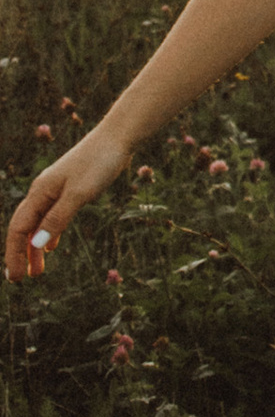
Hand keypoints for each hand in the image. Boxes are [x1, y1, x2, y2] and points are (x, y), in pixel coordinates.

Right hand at [6, 126, 130, 279]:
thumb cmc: (99, 163)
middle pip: (24, 228)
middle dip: (20, 255)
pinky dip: (49, 234)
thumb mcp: (79, 194)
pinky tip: (52, 248)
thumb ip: (57, 219)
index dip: (14, 255)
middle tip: (21, 280)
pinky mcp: (69, 189)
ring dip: (35, 248)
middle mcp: (42, 192)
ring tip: (38, 272)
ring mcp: (55, 190)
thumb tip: (37, 245)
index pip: (18, 229)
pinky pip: (52, 216)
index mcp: (39, 193)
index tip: (16, 279)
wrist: (118, 137)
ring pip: (38, 224)